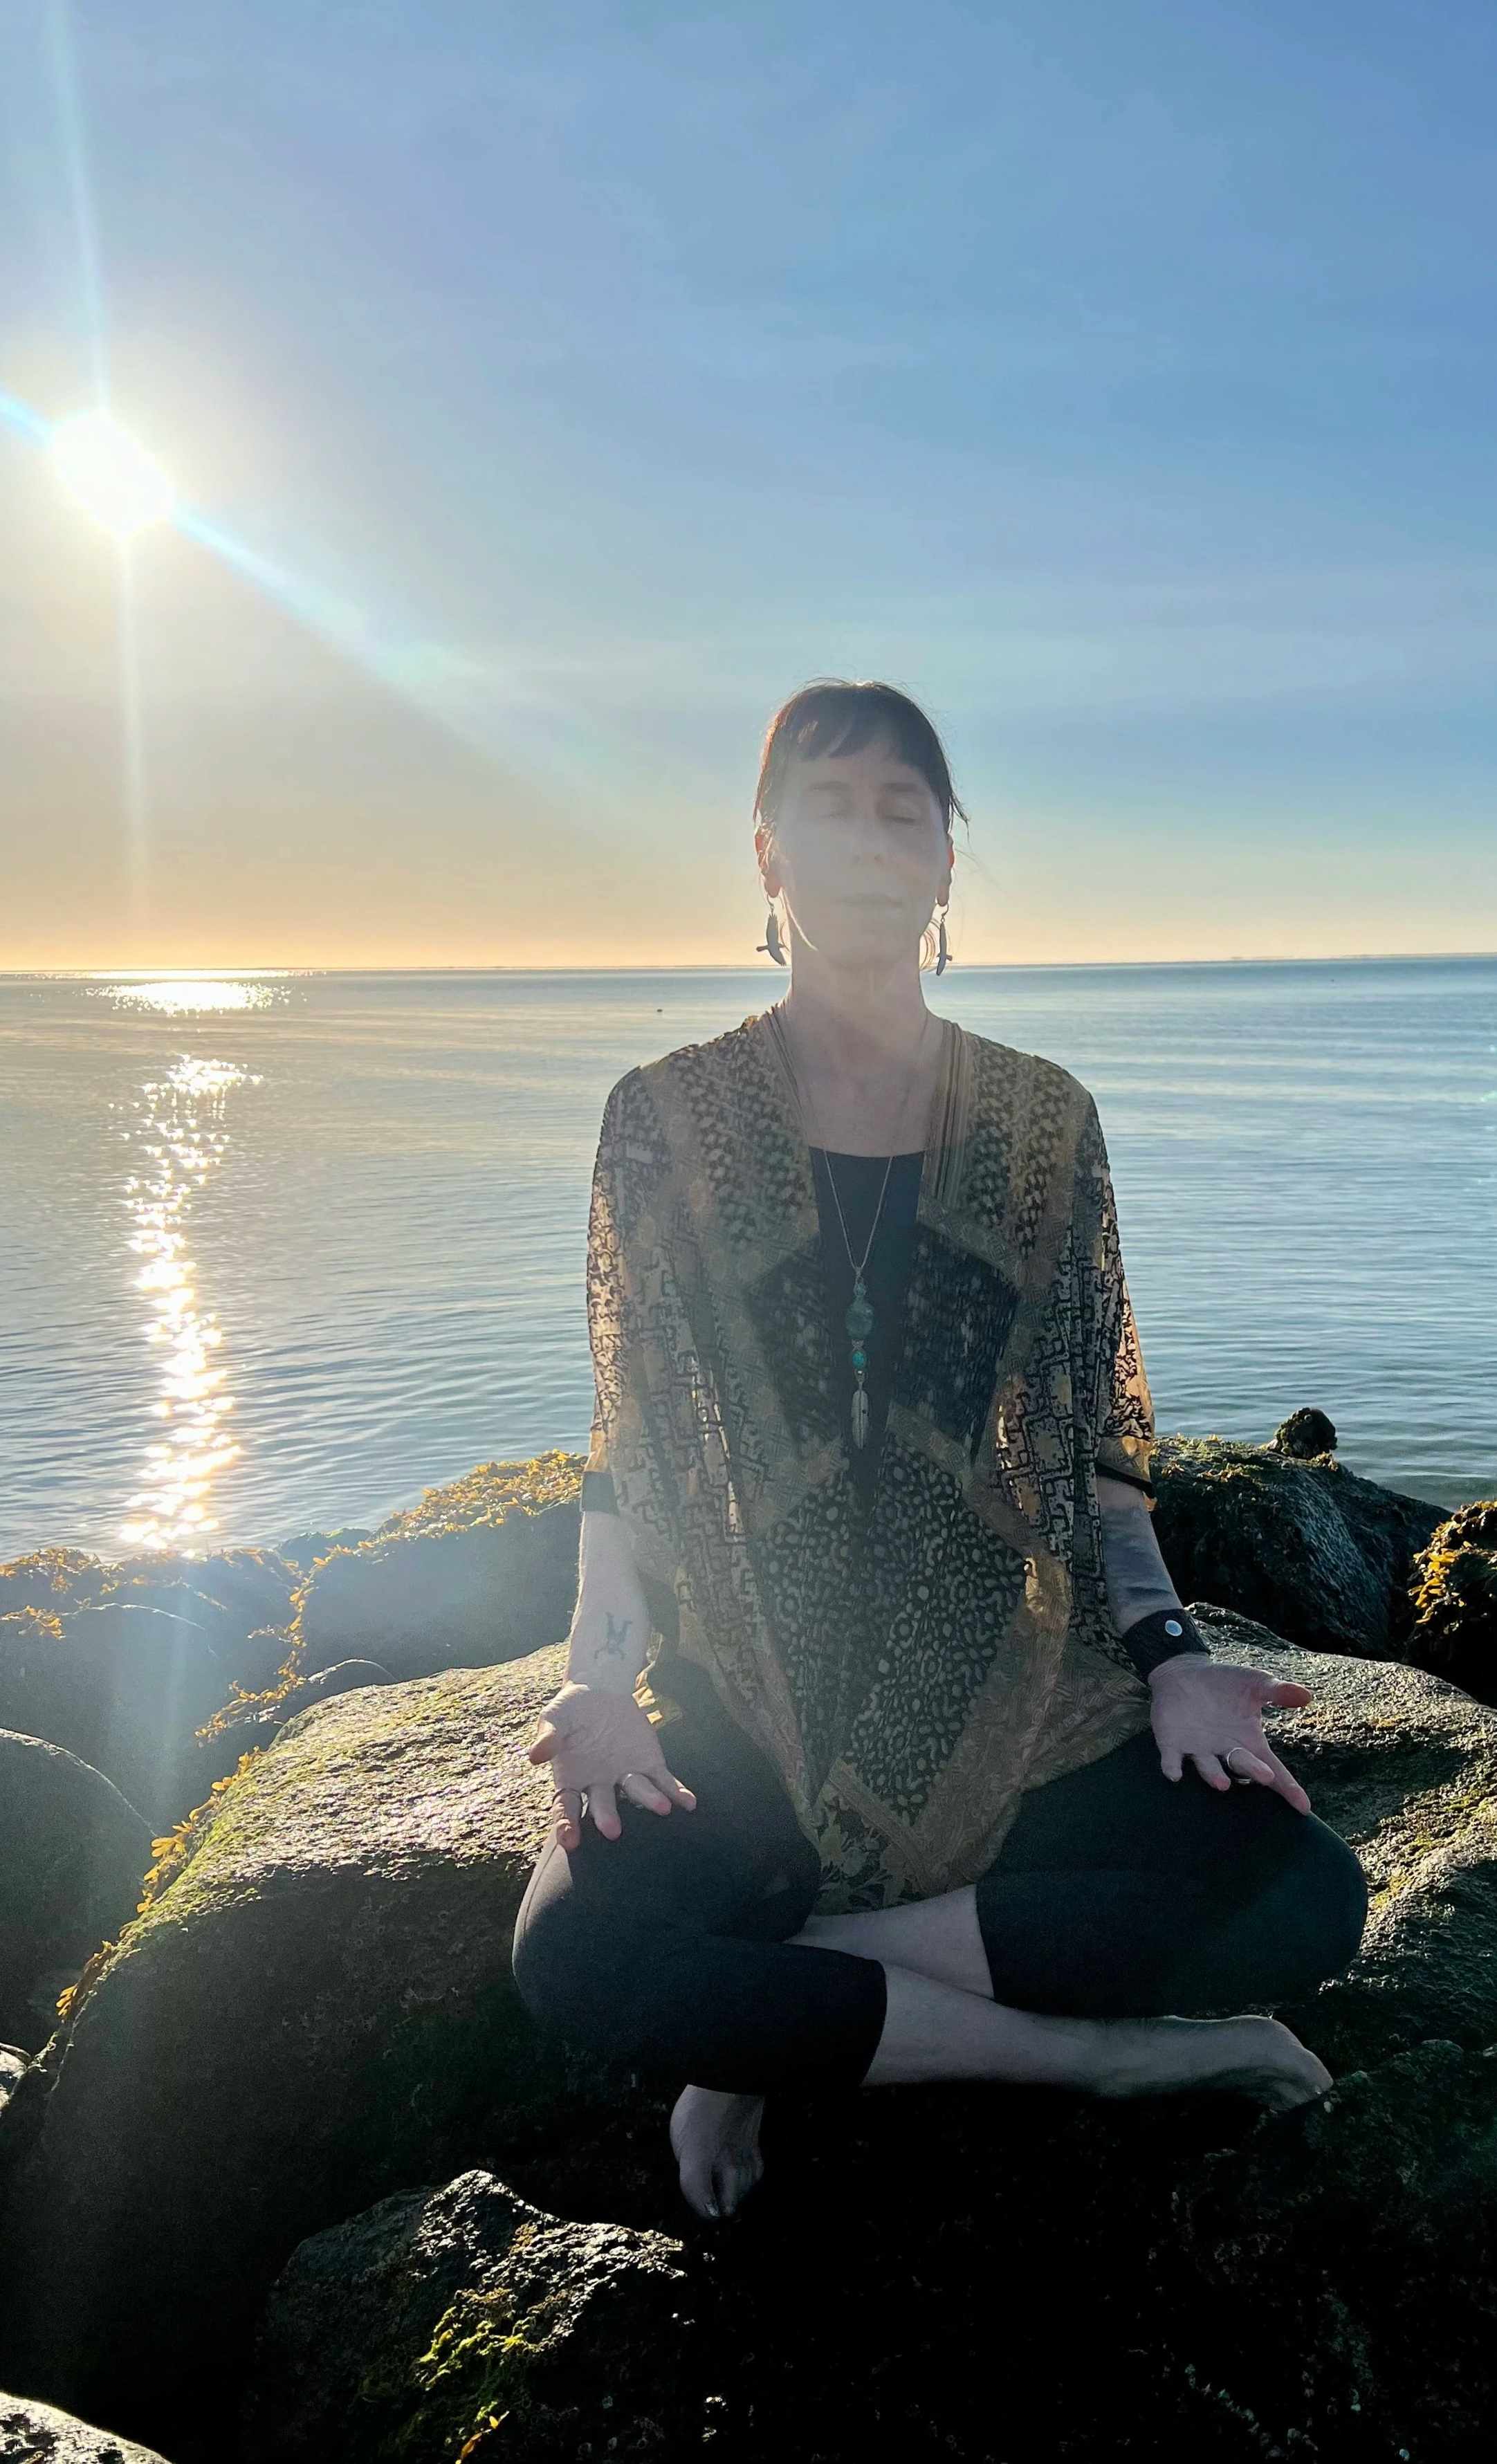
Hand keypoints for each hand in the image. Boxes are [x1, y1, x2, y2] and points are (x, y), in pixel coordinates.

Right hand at [527, 1683, 696, 1849]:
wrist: (600, 1689)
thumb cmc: (571, 1710)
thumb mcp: (555, 1717)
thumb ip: (548, 1736)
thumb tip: (536, 1756)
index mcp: (572, 1780)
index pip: (567, 1808)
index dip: (567, 1825)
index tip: (569, 1840)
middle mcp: (600, 1785)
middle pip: (604, 1806)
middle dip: (608, 1818)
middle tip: (613, 1831)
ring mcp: (626, 1777)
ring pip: (637, 1793)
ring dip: (649, 1801)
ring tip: (660, 1808)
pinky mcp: (649, 1765)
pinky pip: (664, 1782)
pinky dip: (676, 1793)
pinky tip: (688, 1803)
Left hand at [1147, 1656, 1312, 1812]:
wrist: (1185, 1673)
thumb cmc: (1226, 1684)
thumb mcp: (1254, 1683)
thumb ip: (1277, 1691)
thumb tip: (1307, 1696)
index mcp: (1248, 1742)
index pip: (1273, 1769)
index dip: (1288, 1787)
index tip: (1303, 1807)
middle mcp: (1225, 1751)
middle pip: (1241, 1766)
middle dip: (1253, 1771)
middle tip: (1266, 1777)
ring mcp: (1198, 1749)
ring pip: (1208, 1768)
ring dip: (1214, 1776)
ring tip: (1223, 1784)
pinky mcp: (1172, 1742)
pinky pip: (1171, 1758)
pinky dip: (1172, 1766)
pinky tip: (1174, 1774)